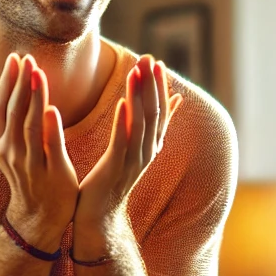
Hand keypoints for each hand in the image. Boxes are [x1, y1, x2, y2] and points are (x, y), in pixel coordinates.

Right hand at [0, 53, 77, 250]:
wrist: (39, 215)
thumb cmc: (23, 176)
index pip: (0, 108)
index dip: (6, 83)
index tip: (15, 58)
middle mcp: (11, 152)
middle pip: (14, 113)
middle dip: (20, 84)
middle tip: (28, 59)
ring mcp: (31, 164)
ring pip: (30, 126)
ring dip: (34, 98)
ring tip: (38, 73)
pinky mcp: (53, 173)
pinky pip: (50, 148)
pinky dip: (51, 128)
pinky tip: (52, 109)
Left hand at [73, 55, 181, 239]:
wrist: (99, 216)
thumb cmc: (113, 181)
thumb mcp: (135, 148)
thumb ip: (152, 125)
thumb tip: (175, 100)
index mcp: (150, 146)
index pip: (160, 111)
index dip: (159, 86)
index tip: (156, 62)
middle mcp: (147, 152)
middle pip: (154, 113)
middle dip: (152, 85)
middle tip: (149, 59)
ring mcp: (133, 161)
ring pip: (141, 123)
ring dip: (140, 96)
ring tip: (137, 73)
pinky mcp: (116, 169)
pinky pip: (123, 142)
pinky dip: (125, 122)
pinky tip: (124, 104)